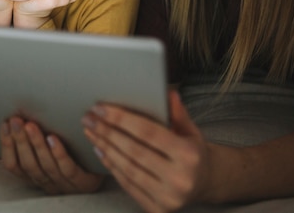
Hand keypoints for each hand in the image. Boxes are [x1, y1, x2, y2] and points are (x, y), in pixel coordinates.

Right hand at [0, 116, 103, 193]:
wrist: (107, 164)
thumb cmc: (69, 157)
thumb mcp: (40, 154)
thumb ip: (14, 151)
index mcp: (34, 176)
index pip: (14, 165)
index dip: (7, 145)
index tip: (4, 123)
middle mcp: (47, 183)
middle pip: (29, 164)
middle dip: (20, 141)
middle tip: (16, 120)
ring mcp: (65, 184)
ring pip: (46, 165)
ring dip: (36, 144)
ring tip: (31, 125)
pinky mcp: (84, 182)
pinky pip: (68, 168)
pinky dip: (59, 153)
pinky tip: (54, 138)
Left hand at [82, 91, 211, 212]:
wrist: (204, 184)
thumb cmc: (193, 153)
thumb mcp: (191, 131)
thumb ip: (178, 113)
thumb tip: (168, 92)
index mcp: (188, 155)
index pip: (148, 132)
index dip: (122, 119)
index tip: (101, 108)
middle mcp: (179, 178)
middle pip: (133, 151)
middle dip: (107, 132)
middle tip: (89, 118)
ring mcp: (167, 197)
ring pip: (127, 168)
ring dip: (105, 148)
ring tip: (91, 132)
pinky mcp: (156, 210)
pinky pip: (127, 185)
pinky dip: (111, 166)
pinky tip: (100, 150)